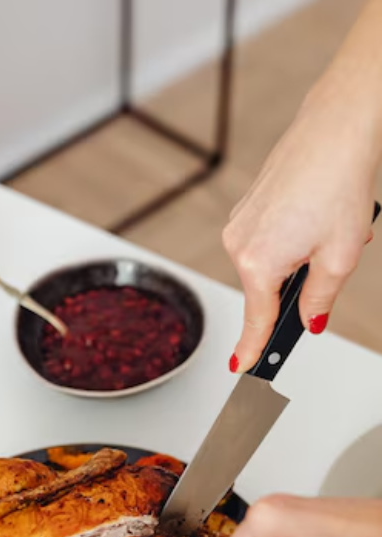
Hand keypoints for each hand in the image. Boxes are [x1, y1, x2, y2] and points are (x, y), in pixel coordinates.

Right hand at [224, 82, 377, 372]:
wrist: (338, 124)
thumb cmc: (339, 181)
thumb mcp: (341, 256)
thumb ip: (320, 298)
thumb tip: (311, 320)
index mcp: (258, 262)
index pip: (256, 320)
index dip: (253, 349)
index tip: (243, 369)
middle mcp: (238, 242)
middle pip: (265, 289)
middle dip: (297, 286)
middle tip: (330, 262)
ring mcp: (240, 221)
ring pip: (268, 262)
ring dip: (298, 258)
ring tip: (329, 230)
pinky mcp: (248, 205)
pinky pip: (266, 238)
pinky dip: (291, 237)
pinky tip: (317, 215)